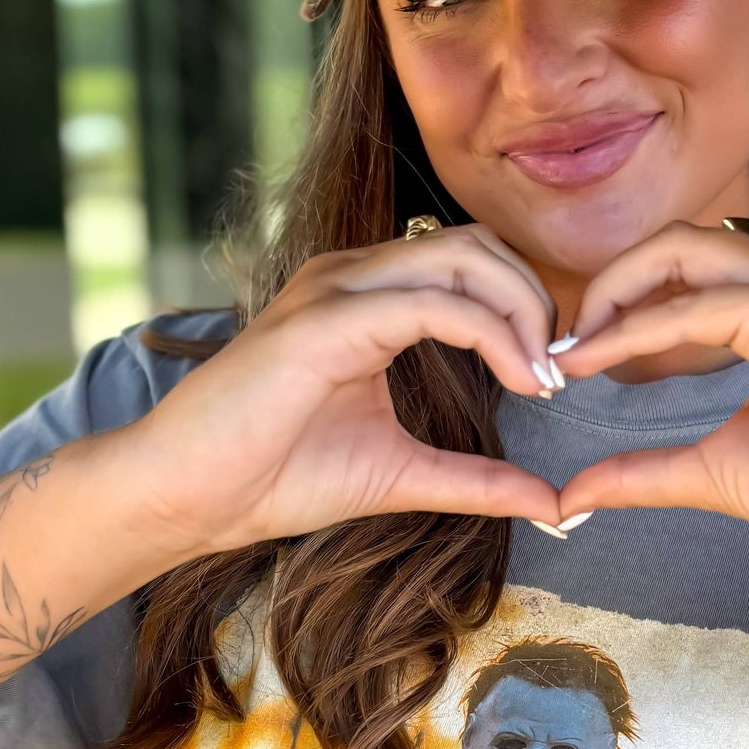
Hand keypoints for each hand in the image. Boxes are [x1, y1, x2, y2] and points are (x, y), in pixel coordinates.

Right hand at [114, 227, 564, 559]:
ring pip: (462, 257)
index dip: (526, 308)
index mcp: (364, 298)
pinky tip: (518, 380)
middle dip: (534, 299)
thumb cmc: (273, 477)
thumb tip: (553, 504)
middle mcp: (350, 277)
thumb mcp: (402, 475)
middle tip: (558, 371)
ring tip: (542, 376)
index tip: (553, 379)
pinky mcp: (326, 320)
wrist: (190, 497)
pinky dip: (490, 335)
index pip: (470, 263)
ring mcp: (335, 290)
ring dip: (521, 311)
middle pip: (476, 244)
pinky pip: (432, 303)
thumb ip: (475, 480)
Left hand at [552, 224, 748, 586]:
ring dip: (613, 297)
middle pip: (677, 243)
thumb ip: (646, 469)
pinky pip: (693, 308)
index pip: (690, 267)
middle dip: (608, 285)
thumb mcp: (716, 469)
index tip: (573, 354)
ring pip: (680, 252)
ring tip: (570, 349)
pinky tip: (593, 362)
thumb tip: (573, 494)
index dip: (624, 301)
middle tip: (562, 343)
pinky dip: (634, 333)